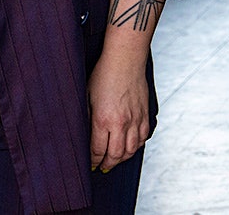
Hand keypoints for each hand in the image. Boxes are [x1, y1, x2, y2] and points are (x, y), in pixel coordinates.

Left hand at [88, 46, 150, 172]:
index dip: (92, 160)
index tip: (89, 164)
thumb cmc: (102, 75)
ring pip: (130, 150)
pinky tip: (128, 148)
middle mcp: (121, 124)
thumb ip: (86, 117)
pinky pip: (141, 139)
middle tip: (101, 168)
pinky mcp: (145, 116)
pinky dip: (135, 148)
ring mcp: (135, 121)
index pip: (97, 150)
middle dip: (107, 164)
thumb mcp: (86, 96)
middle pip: (115, 155)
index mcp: (102, 119)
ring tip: (113, 162)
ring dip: (121, 159)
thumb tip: (83, 135)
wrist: (125, 60)